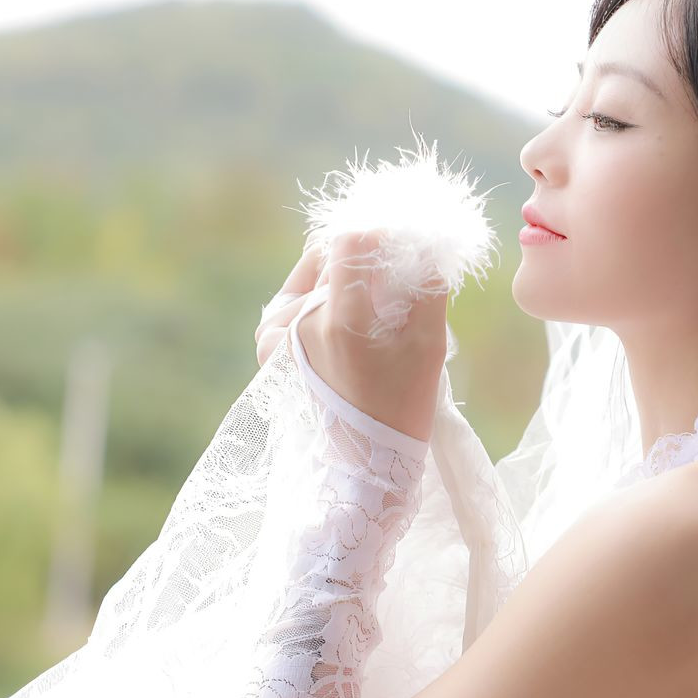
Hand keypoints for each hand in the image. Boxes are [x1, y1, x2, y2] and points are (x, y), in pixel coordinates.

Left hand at [263, 232, 449, 443]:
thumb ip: (426, 285)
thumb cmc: (403, 404)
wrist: (364, 461)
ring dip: (344, 282)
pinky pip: (290, 297)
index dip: (380, 236)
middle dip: (369, 266)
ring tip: (369, 317)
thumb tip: (424, 244)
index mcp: (341, 321)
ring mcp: (279, 334)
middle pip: (336, 261)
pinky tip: (334, 310)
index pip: (350, 242)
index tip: (403, 250)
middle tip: (394, 296)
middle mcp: (302, 322)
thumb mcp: (428, 344)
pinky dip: (313, 294)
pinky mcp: (268, 344)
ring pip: (316, 278)